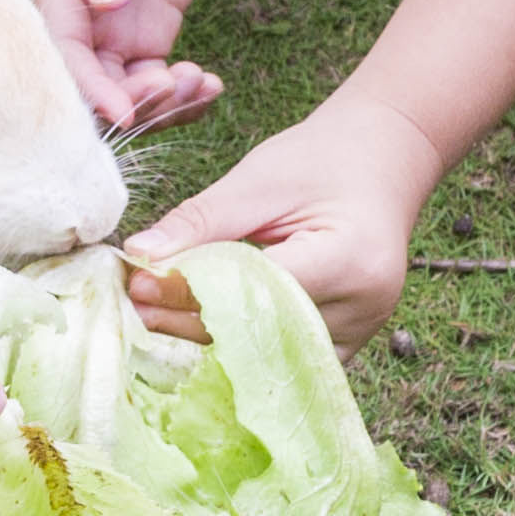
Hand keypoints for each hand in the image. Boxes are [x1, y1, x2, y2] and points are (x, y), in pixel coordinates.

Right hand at [34, 0, 228, 137]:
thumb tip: (104, 1)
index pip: (61, 50)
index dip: (89, 88)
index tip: (126, 111)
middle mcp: (80, 11)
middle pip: (90, 81)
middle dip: (129, 100)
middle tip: (175, 88)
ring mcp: (115, 23)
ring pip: (124, 87)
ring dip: (159, 101)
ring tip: (201, 83)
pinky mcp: (150, 23)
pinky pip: (156, 75)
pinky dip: (180, 90)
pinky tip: (211, 86)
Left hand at [122, 95, 444, 354]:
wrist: (381, 160)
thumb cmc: (322, 160)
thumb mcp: (258, 179)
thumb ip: (200, 221)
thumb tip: (139, 256)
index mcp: (350, 259)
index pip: (257, 290)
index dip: (192, 293)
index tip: (138, 285)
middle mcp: (363, 308)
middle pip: (260, 332)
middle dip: (190, 322)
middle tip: (133, 309)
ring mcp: (360, 332)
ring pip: (266, 353)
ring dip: (208, 339)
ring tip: (154, 319)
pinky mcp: (347, 343)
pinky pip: (282, 355)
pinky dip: (237, 344)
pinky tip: (194, 330)